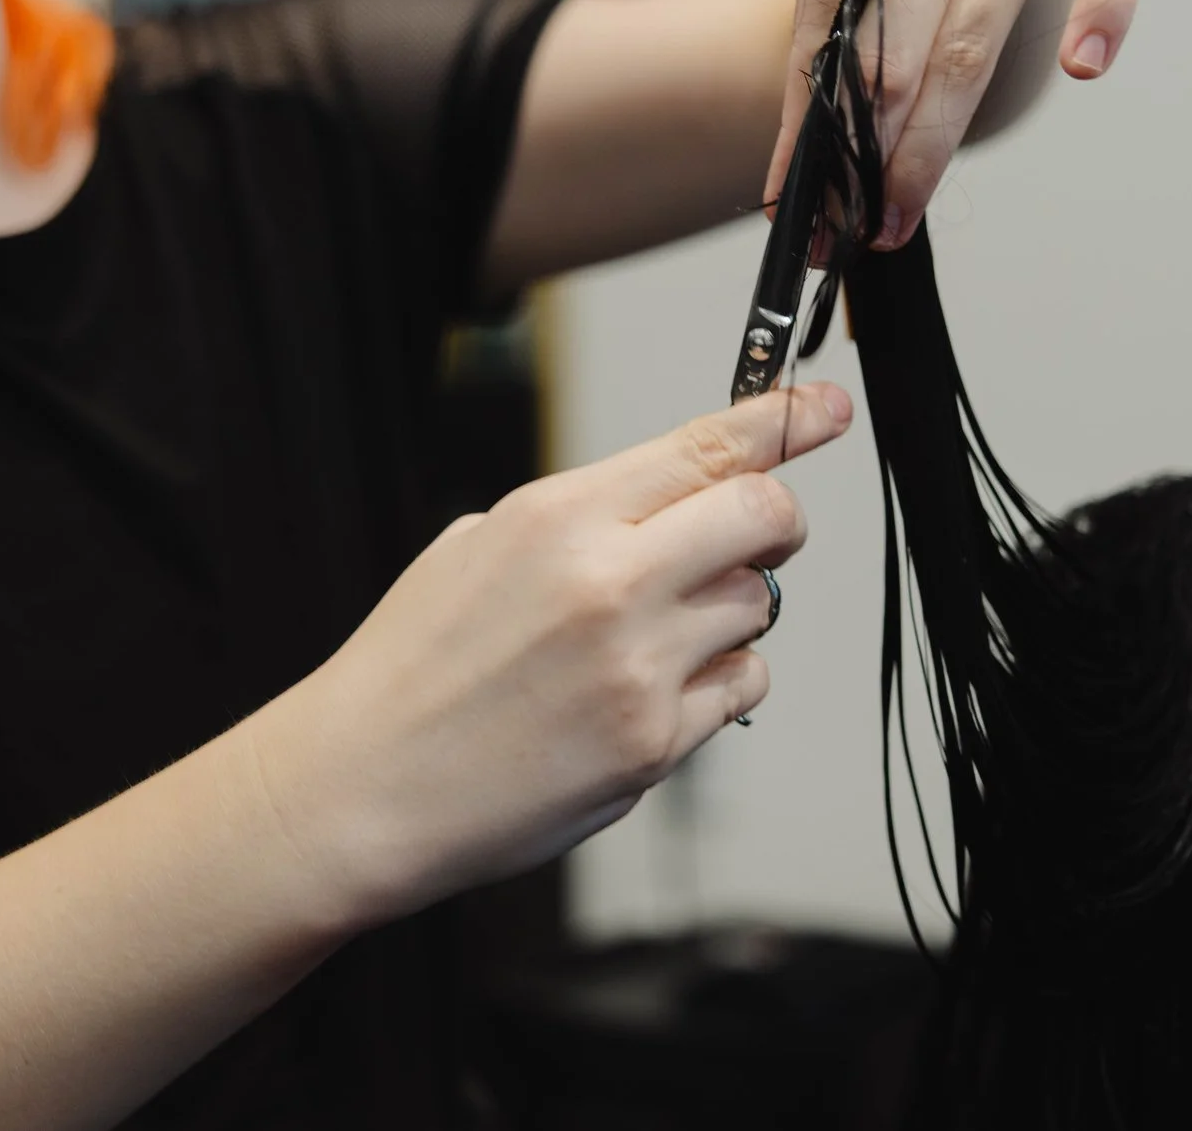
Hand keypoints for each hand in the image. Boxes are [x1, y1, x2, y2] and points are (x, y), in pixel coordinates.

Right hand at [284, 384, 851, 921]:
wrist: (364, 784)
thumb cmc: (415, 665)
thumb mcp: (482, 545)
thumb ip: (585, 516)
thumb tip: (680, 498)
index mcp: (560, 516)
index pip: (706, 446)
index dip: (785, 419)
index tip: (827, 406)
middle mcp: (609, 582)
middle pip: (766, 515)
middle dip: (777, 520)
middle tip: (759, 537)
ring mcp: (639, 666)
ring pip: (761, 605)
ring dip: (733, 611)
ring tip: (657, 636)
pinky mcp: (654, 742)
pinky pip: (741, 686)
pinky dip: (717, 683)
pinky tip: (653, 691)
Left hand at [718, 0, 1139, 248]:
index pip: (826, 20)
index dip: (807, 116)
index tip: (789, 192)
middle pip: (904, 53)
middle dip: (870, 155)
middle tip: (844, 230)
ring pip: (978, 42)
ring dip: (940, 141)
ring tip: (901, 215)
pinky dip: (1107, 12)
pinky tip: (1080, 67)